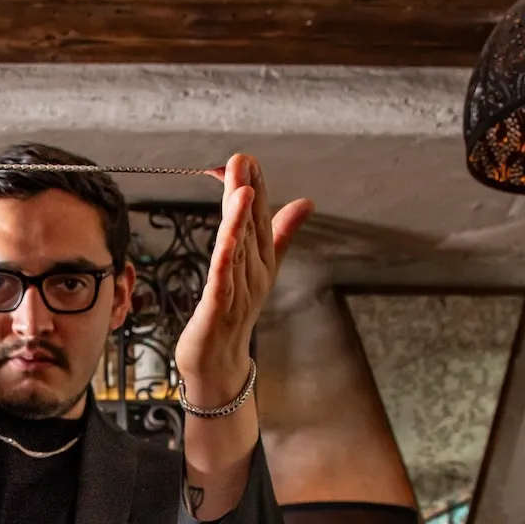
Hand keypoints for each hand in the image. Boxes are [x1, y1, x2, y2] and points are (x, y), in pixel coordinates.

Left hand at [172, 154, 311, 408]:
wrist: (219, 365)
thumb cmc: (234, 316)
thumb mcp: (258, 270)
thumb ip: (280, 235)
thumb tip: (305, 201)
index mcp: (260, 262)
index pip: (260, 219)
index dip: (257, 188)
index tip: (250, 158)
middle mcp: (253, 274)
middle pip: (250, 228)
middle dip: (247, 193)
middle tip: (244, 159)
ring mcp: (238, 292)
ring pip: (238, 250)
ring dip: (239, 219)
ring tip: (241, 188)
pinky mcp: (219, 309)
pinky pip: (223, 279)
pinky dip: (226, 257)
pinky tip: (226, 237)